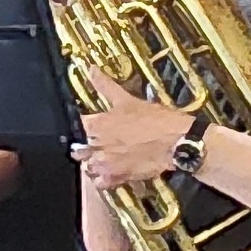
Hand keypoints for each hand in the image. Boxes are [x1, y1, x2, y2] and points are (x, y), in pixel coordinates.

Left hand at [73, 71, 197, 192]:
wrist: (175, 142)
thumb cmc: (153, 119)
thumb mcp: (127, 99)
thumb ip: (105, 85)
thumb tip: (89, 68)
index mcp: (97, 124)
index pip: (75, 126)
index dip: (79, 126)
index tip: (87, 125)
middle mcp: (98, 146)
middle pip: (78, 149)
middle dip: (83, 146)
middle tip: (94, 142)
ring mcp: (107, 164)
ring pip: (88, 167)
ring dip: (92, 162)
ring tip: (103, 157)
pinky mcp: (118, 178)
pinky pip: (101, 183)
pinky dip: (102, 179)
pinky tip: (108, 172)